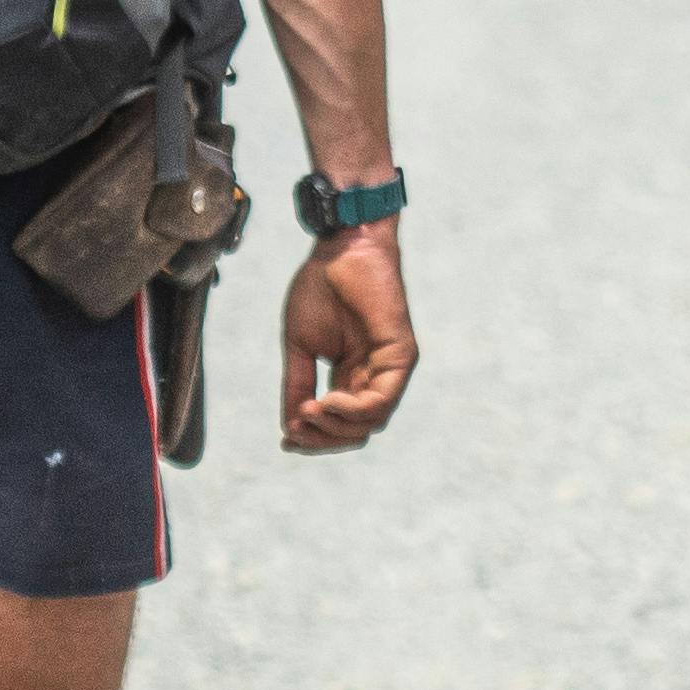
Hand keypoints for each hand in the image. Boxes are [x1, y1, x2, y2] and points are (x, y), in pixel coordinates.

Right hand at [279, 227, 415, 452]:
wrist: (340, 249)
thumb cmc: (321, 288)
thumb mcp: (301, 347)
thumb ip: (298, 386)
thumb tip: (292, 428)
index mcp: (353, 375)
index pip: (341, 423)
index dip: (316, 438)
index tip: (287, 440)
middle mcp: (375, 376)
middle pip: (357, 431)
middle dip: (324, 438)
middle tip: (296, 429)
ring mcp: (391, 368)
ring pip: (371, 423)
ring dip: (336, 426)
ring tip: (309, 411)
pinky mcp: (401, 356)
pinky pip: (381, 400)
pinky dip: (353, 409)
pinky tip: (328, 401)